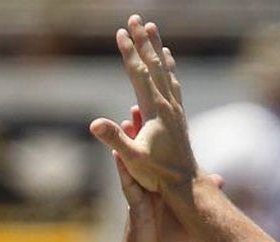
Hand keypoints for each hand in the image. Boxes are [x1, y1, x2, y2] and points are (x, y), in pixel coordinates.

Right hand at [91, 15, 197, 194]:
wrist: (185, 185)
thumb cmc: (157, 175)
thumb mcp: (132, 159)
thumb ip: (114, 139)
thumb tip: (94, 124)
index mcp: (155, 110)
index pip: (139, 74)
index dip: (129, 52)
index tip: (121, 32)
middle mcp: (168, 105)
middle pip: (155, 65)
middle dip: (144, 41)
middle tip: (137, 18)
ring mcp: (175, 109)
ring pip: (167, 71)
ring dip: (158, 49)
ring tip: (154, 31)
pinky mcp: (178, 117)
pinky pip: (174, 84)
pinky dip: (170, 68)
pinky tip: (169, 62)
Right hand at [116, 106, 194, 241]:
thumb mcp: (190, 218)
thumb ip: (201, 198)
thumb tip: (221, 180)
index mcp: (159, 190)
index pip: (158, 158)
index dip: (158, 138)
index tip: (158, 118)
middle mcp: (147, 189)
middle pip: (142, 156)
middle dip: (139, 133)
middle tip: (136, 109)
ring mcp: (139, 197)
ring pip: (131, 166)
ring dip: (128, 145)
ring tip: (125, 122)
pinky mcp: (135, 209)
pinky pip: (128, 187)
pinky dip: (124, 172)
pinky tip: (118, 157)